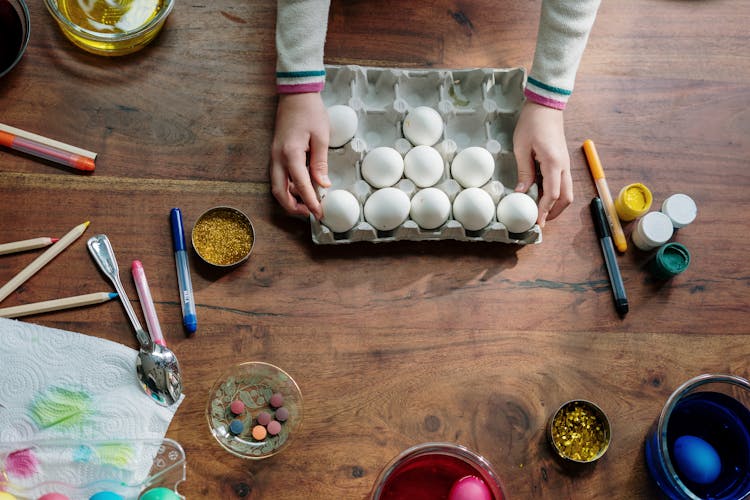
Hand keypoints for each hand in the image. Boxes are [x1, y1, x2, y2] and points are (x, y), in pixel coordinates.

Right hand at [270, 93, 330, 218]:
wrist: (296, 93)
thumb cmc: (310, 111)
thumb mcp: (321, 137)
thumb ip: (320, 163)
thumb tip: (323, 184)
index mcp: (290, 153)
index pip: (300, 185)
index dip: (310, 202)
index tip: (319, 213)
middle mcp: (278, 157)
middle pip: (279, 191)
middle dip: (293, 206)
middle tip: (310, 213)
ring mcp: (274, 155)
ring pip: (277, 185)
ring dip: (289, 197)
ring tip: (307, 202)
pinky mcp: (276, 152)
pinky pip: (279, 176)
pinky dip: (288, 186)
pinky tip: (302, 187)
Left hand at [512, 101, 572, 226]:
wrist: (546, 106)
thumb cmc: (532, 123)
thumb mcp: (522, 148)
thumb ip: (524, 172)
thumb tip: (521, 192)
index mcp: (553, 162)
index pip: (552, 194)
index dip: (545, 210)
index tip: (538, 222)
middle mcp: (564, 165)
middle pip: (566, 197)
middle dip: (555, 212)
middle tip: (541, 221)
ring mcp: (565, 163)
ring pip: (567, 191)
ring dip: (557, 204)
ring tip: (541, 211)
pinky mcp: (562, 161)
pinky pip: (563, 182)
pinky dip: (556, 193)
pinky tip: (542, 196)